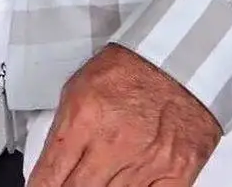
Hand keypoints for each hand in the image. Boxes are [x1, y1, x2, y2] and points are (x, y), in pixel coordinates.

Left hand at [28, 44, 221, 186]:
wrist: (184, 57)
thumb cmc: (131, 69)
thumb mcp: (80, 88)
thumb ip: (62, 132)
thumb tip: (47, 172)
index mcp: (85, 118)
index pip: (47, 179)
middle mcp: (114, 143)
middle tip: (73, 182)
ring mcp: (146, 162)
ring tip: (102, 176)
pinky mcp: (175, 172)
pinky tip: (126, 185)